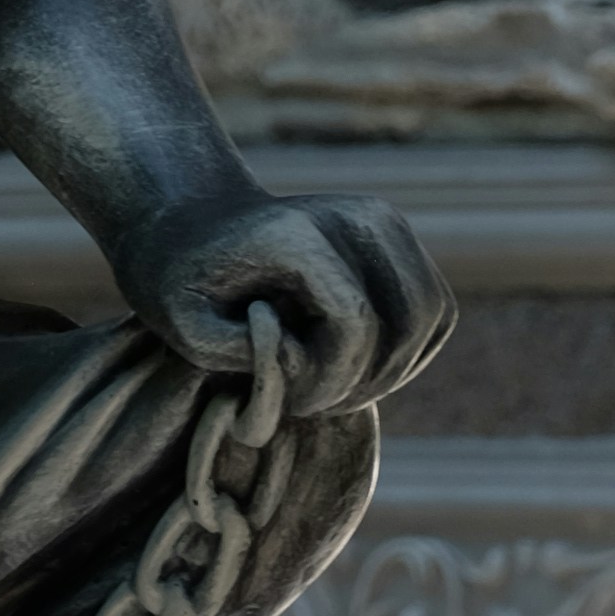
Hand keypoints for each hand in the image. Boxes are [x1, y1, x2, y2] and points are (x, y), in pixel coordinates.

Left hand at [114, 184, 448, 415]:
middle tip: (316, 400)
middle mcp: (356, 215)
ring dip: (396, 368)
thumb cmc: (180, 282)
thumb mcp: (183, 326)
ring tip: (334, 385)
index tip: (290, 400)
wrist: (190, 222)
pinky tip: (353, 365)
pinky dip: (408, 350)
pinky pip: (434, 308)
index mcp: (299, 233)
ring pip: (434, 314)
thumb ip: (249, 355)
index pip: (355, 322)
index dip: (332, 379)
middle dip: (372, 378)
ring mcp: (385, 221)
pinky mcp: (399, 238)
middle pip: (412, 318)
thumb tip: (312, 359)